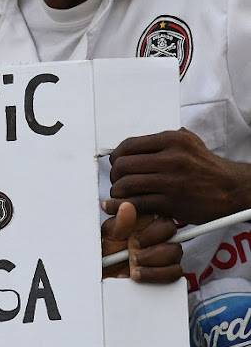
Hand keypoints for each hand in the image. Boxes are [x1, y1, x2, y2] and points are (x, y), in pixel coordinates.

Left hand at [101, 202, 182, 281]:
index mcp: (145, 221)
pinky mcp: (166, 270)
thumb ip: (119, 223)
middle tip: (133, 254)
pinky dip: (156, 274)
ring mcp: (164, 253)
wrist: (103, 273)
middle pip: (173, 233)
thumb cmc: (105, 250)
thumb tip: (127, 206)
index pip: (162, 217)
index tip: (134, 241)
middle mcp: (157, 235)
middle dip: (152, 246)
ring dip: (153, 261)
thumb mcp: (108, 235)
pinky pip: (175, 272)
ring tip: (133, 266)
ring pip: (175, 252)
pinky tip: (139, 275)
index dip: (152, 230)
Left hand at [103, 129, 250, 223]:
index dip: (116, 157)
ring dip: (117, 192)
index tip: (116, 164)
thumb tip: (130, 147)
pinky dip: (122, 206)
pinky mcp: (172, 202)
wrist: (231, 188)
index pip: (128, 145)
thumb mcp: (188, 142)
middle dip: (114, 175)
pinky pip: (136, 203)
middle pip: (123, 165)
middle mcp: (172, 158)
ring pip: (126, 184)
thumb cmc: (205, 166)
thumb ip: (160, 142)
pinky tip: (120, 207)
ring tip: (121, 195)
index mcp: (172, 140)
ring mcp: (172, 181)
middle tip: (117, 181)